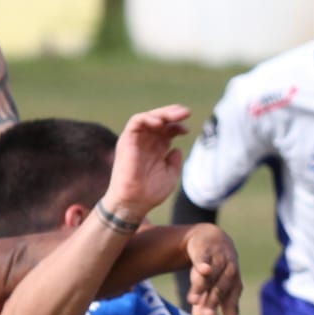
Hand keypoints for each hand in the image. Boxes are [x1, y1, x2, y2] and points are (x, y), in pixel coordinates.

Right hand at [103, 105, 190, 225]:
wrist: (135, 202)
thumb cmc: (151, 192)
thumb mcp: (170, 174)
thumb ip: (175, 160)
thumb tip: (177, 148)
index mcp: (156, 149)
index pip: (167, 130)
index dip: (177, 126)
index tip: (187, 130)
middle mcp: (146, 142)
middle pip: (159, 120)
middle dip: (173, 113)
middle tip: (187, 112)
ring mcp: (136, 140)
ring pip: (148, 117)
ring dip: (163, 113)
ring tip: (177, 114)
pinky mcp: (126, 140)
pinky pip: (136, 122)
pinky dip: (148, 118)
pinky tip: (160, 123)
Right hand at [183, 224, 242, 314]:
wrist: (212, 238)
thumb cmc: (216, 270)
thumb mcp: (216, 288)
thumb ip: (215, 306)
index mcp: (234, 284)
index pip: (231, 301)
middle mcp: (229, 271)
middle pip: (220, 289)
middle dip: (212, 303)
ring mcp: (217, 259)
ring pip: (210, 275)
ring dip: (202, 287)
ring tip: (193, 301)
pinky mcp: (204, 250)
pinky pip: (204, 257)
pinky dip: (203, 263)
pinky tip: (203, 270)